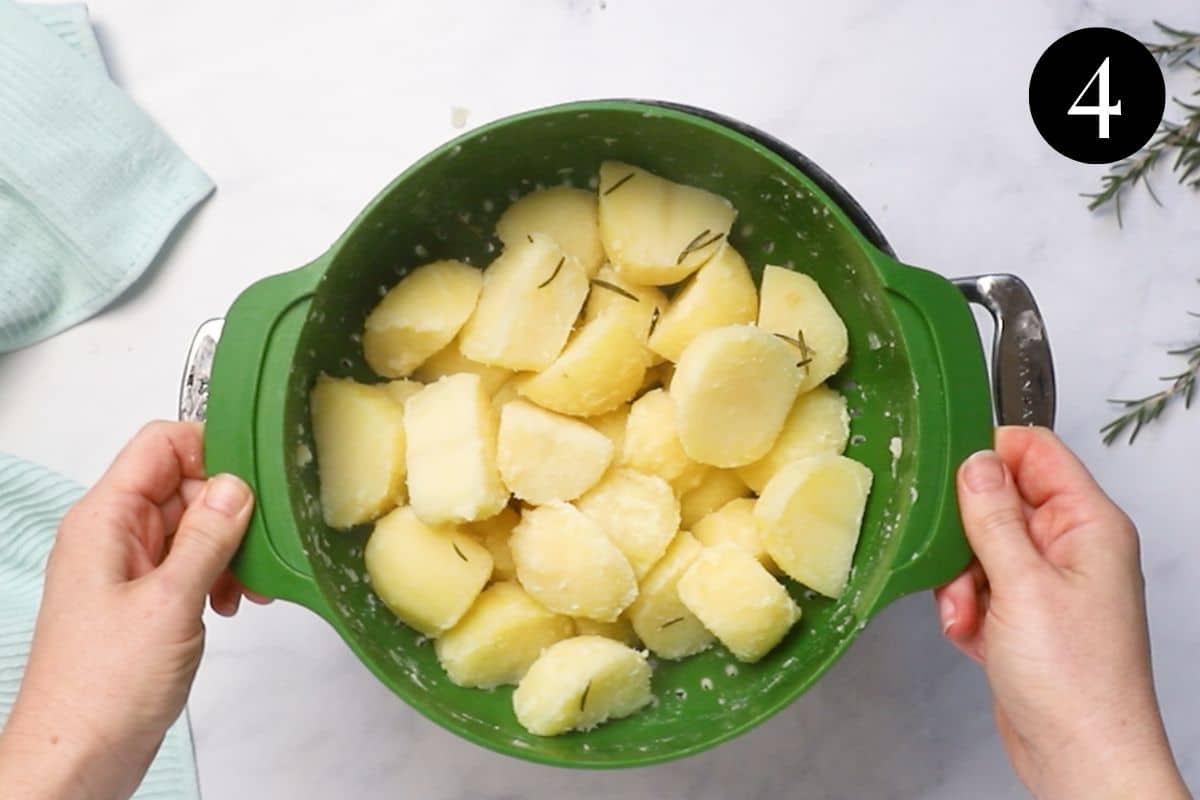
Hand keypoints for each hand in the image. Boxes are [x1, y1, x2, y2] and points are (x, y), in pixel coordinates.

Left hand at [0, 422, 266, 799]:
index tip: (254, 479)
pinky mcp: (144, 597)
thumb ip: (207, 537)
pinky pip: (190, 562)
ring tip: (248, 587)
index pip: (160, 445)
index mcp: (105, 520)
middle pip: (183, 485)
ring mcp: (129, 567)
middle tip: (259, 545)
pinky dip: (219, 575)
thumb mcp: (171, 601)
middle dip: (229, 509)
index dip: (209, 451)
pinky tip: (233, 604)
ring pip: (193, 526)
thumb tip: (236, 484)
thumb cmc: (104, 685)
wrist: (78, 755)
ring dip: (229, 548)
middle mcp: (113, 535)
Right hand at [936, 427, 1189, 799]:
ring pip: (980, 546)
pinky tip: (973, 635)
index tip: (947, 472)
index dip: (990, 454)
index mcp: (1087, 525)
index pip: (1036, 451)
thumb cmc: (1074, 680)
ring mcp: (1047, 582)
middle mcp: (1070, 547)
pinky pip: (978, 587)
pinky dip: (965, 608)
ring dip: (960, 579)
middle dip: (966, 533)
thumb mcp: (1023, 584)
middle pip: (999, 500)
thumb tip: (975, 460)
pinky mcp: (1024, 615)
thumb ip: (993, 516)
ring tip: (968, 613)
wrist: (1079, 756)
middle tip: (958, 563)